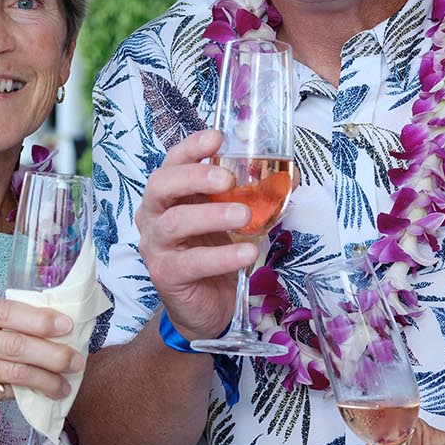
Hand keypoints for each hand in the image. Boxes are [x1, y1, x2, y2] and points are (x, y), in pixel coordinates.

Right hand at [0, 296, 77, 416]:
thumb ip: (8, 321)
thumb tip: (61, 326)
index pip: (5, 311)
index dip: (38, 319)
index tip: (67, 325)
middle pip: (13, 344)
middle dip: (51, 354)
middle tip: (76, 360)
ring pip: (13, 371)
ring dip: (46, 379)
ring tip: (65, 383)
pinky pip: (7, 391)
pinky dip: (31, 392)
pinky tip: (47, 393)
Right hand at [137, 129, 259, 342]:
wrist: (207, 306)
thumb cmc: (215, 253)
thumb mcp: (233, 220)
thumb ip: (253, 197)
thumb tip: (290, 176)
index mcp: (169, 195)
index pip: (171, 163)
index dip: (191, 148)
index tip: (217, 138)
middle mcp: (154, 216)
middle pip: (161, 186)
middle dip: (195, 177)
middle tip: (228, 180)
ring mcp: (156, 246)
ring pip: (175, 223)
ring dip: (212, 216)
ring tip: (244, 216)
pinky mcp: (165, 275)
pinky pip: (191, 262)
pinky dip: (221, 256)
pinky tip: (247, 254)